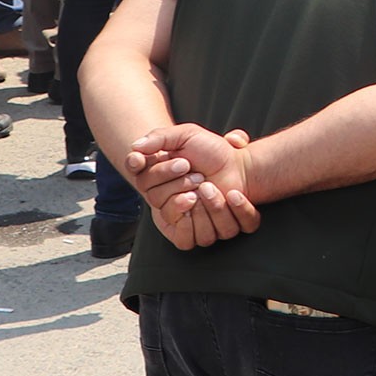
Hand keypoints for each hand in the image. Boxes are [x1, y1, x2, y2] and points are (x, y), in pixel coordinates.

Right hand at [127, 124, 260, 248]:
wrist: (240, 166)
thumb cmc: (212, 150)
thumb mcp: (186, 135)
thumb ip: (159, 138)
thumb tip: (135, 148)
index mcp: (156, 179)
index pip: (141, 178)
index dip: (147, 171)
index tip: (147, 160)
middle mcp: (165, 201)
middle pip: (155, 199)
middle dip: (177, 184)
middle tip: (198, 175)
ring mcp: (183, 219)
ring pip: (171, 218)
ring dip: (194, 201)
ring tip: (210, 187)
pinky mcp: (200, 233)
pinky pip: (189, 240)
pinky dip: (212, 216)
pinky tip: (225, 197)